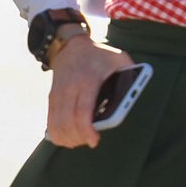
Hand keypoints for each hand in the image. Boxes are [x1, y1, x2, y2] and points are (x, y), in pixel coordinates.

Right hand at [45, 30, 129, 149]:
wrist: (71, 45)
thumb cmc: (99, 55)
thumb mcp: (118, 58)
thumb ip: (131, 74)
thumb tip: (135, 94)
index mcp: (87, 80)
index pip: (82, 111)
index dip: (86, 130)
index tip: (94, 140)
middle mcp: (69, 88)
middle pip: (67, 122)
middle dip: (79, 138)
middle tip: (91, 141)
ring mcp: (58, 94)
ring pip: (56, 125)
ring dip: (68, 138)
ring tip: (81, 140)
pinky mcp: (52, 98)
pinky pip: (50, 121)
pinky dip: (57, 133)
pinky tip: (68, 137)